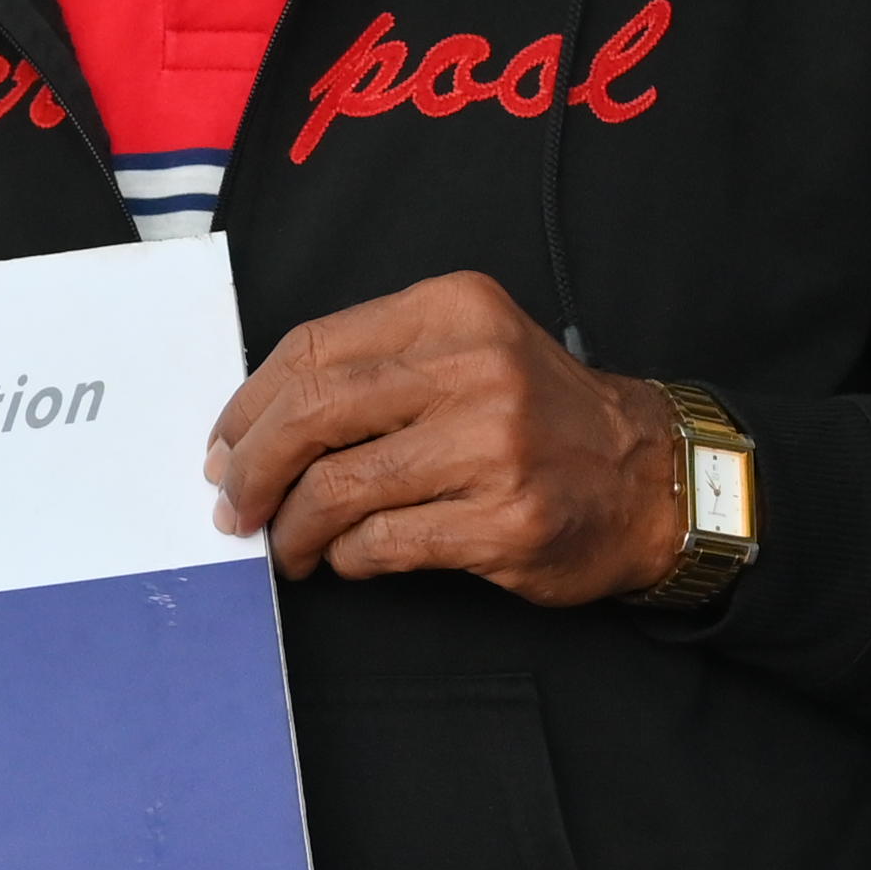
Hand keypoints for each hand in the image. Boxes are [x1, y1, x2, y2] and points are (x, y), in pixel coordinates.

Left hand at [203, 271, 683, 602]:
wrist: (648, 477)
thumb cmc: (538, 417)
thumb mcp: (467, 350)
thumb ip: (374, 369)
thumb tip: (254, 427)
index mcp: (453, 311)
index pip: (312, 349)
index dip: (248, 405)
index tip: (222, 446)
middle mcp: (475, 369)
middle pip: (312, 415)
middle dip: (251, 469)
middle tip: (232, 505)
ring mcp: (493, 448)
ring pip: (338, 488)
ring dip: (293, 527)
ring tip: (288, 544)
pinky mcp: (503, 520)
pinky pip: (382, 543)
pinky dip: (348, 558)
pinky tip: (348, 559)